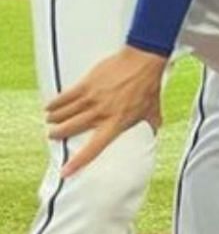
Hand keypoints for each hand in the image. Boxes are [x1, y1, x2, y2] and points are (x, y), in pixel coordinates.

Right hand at [46, 46, 166, 176]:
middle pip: (71, 129)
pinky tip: (49, 107)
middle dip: (57, 134)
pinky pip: (64, 97)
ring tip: (51, 121)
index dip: (78, 162)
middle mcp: (101, 113)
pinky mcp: (86, 84)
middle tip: (52, 135)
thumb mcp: (153, 110)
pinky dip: (55, 103)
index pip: (94, 148)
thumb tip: (153, 135)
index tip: (66, 172)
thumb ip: (151, 125)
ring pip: (64, 114)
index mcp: (117, 123)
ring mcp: (92, 98)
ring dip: (55, 119)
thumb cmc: (149, 86)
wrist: (142, 61)